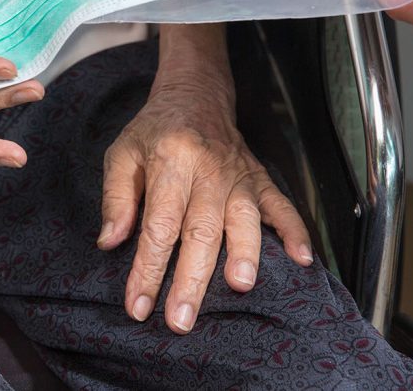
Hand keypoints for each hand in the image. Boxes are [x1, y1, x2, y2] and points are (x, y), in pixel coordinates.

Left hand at [96, 25, 312, 334]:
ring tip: (238, 286)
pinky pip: (282, 206)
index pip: (158, 224)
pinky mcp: (261, 180)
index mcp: (170, 161)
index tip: (138, 305)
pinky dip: (295, 231)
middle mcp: (208, 170)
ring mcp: (239, 176)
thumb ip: (116, 198)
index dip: (148, 268)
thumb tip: (110, 243)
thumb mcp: (122, 154)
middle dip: (191, 278)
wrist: (196, 94)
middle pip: (200, 230)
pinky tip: (302, 259)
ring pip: (243, 220)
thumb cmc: (154, 131)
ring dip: (243, 253)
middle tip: (182, 319)